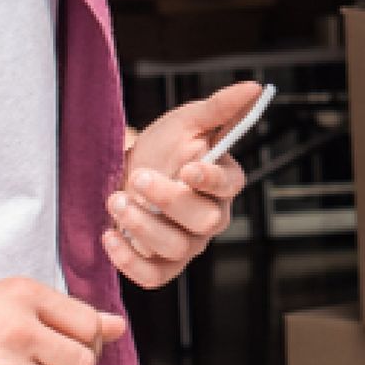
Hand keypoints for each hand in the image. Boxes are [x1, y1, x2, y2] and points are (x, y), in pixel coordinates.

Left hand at [104, 80, 260, 288]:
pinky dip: (130, 261)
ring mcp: (188, 245)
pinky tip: (110, 236)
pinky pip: (154, 277)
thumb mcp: (187, 121)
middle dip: (169, 200)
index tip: (188, 168)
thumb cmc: (163, 148)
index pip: (229, 185)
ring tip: (116, 200)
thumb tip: (254, 88)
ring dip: (142, 225)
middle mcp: (212, 217)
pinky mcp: (163, 266)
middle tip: (138, 177)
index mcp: (224, 182)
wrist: (127, 172)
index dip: (210, 179)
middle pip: (204, 221)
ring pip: (176, 248)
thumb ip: (220, 107)